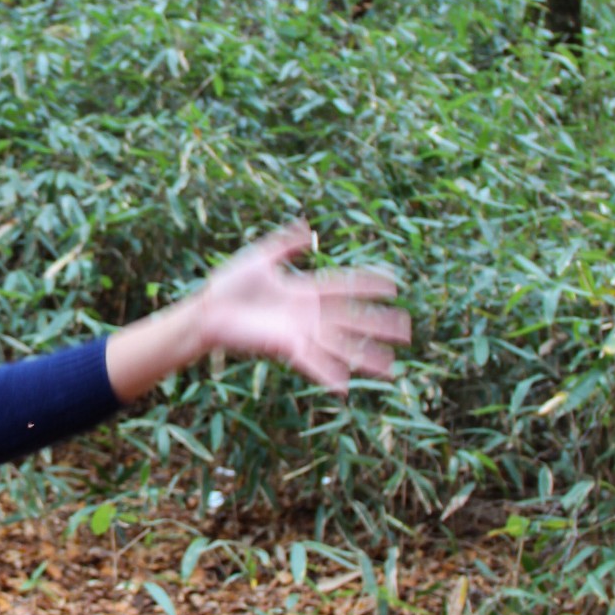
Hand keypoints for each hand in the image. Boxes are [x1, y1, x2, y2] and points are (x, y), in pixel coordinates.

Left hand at [195, 217, 409, 391]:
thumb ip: (286, 243)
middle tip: (408, 331)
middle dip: (380, 325)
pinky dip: (329, 374)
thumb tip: (308, 226)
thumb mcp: (260, 257)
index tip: (394, 285)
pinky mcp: (285, 348)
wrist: (205, 311)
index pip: (345, 285)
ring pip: (341, 345)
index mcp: (304, 290)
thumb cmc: (228, 285)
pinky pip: (313, 363)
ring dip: (366, 356)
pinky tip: (347, 387)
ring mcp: (299, 333)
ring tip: (392, 368)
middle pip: (353, 319)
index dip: (369, 284)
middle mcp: (307, 314)